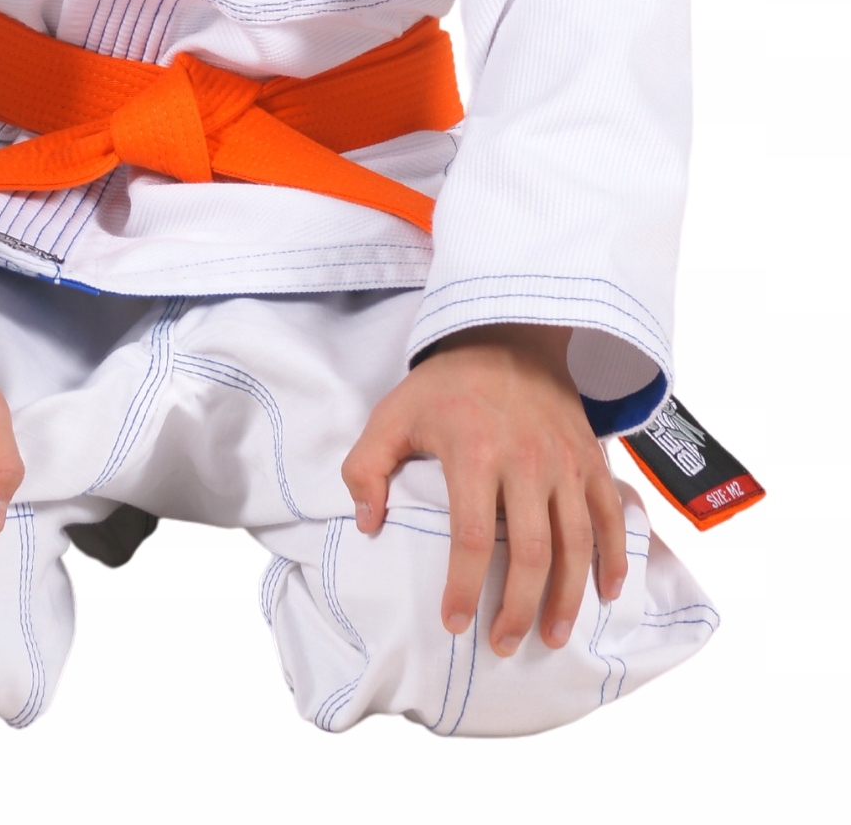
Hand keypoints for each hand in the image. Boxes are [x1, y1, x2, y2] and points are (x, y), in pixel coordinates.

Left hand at [340, 324, 626, 656]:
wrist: (507, 335)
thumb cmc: (445, 385)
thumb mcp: (392, 414)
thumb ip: (366, 468)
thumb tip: (368, 525)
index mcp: (475, 452)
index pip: (473, 537)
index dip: (465, 587)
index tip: (455, 623)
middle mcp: (527, 460)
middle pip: (532, 551)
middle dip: (520, 608)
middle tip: (502, 644)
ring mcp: (565, 460)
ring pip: (577, 542)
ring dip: (568, 597)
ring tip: (552, 638)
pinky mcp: (591, 458)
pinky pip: (612, 514)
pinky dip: (614, 558)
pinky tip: (604, 593)